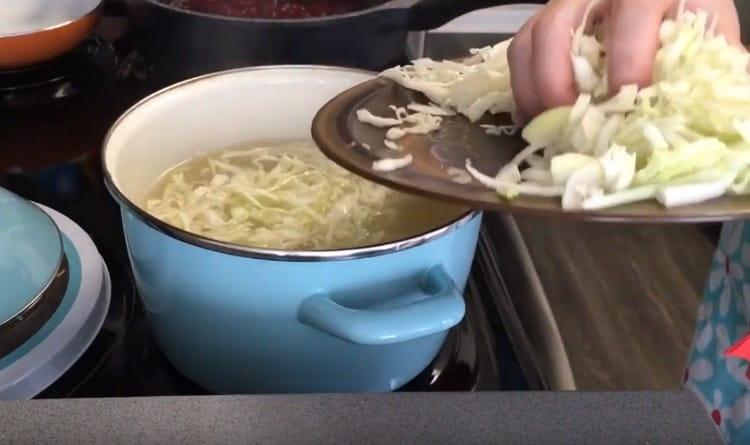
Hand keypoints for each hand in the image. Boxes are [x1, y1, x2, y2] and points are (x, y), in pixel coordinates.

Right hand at [507, 0, 741, 121]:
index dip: (629, 56)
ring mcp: (564, 5)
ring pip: (530, 38)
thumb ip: (712, 62)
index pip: (632, 11)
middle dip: (558, 78)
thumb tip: (703, 112)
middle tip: (570, 118)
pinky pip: (518, 52)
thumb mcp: (707, 28)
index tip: (631, 96)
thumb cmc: (684, 14)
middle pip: (558, 25)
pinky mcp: (544, 23)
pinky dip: (522, 88)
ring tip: (547, 123)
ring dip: (532, 87)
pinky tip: (535, 115)